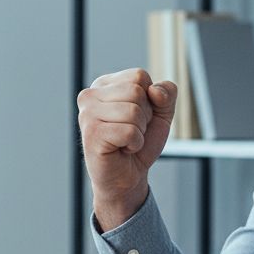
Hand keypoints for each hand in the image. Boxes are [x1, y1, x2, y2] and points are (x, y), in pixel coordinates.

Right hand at [77, 68, 176, 229]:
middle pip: (136, 91)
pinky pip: (129, 131)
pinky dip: (134, 144)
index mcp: (104, 85)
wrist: (127, 177)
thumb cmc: (139, 143)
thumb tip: (154, 91)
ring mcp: (87, 114)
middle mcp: (90, 95)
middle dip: (145, 116)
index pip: (139, 76)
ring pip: (134, 111)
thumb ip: (166, 93)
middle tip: (131, 131)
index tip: (137, 116)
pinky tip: (122, 149)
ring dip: (139, 131)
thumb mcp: (161, 113)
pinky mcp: (91, 134)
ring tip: (126, 141)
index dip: (149, 99)